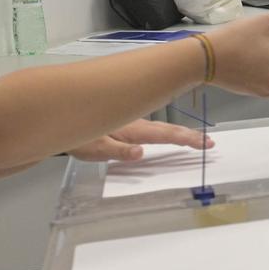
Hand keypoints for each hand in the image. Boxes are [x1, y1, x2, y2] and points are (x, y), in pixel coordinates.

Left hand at [68, 119, 210, 163]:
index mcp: (133, 129)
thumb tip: (141, 153)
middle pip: (168, 129)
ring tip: (193, 139)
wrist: (59, 116)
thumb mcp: (96, 147)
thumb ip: (118, 151)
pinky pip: (150, 127)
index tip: (206, 143)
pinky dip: (163, 131)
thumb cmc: (76, 135)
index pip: (166, 135)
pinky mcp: (124, 122)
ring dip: (178, 133)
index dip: (187, 139)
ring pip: (159, 127)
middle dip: (189, 136)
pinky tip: (164, 135)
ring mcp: (130, 121)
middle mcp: (135, 123)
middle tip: (209, 142)